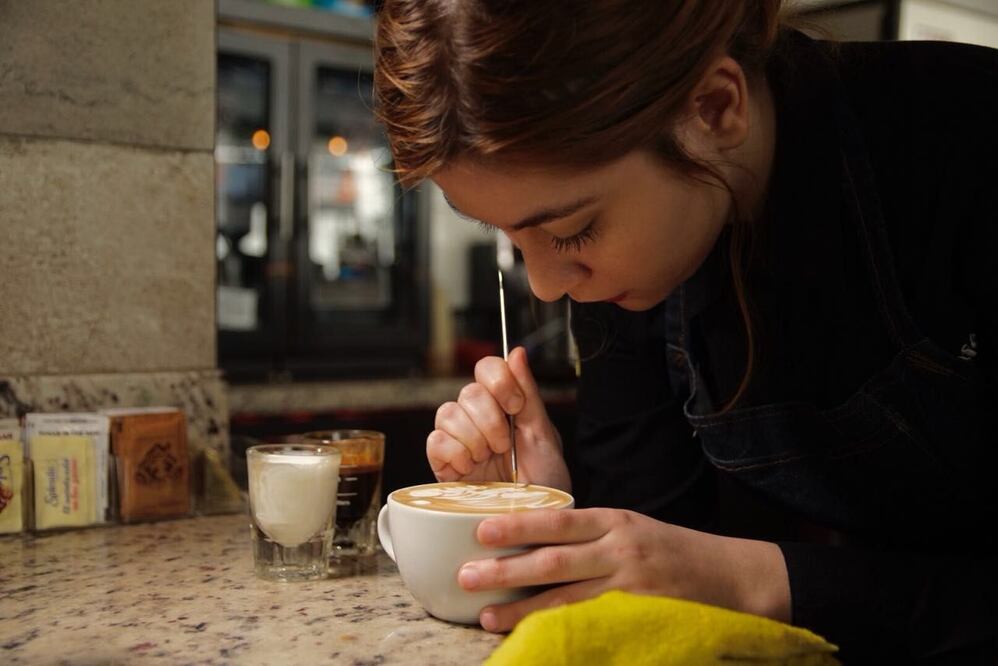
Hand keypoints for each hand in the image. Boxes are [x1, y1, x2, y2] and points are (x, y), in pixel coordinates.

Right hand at [427, 346, 570, 491]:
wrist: (534, 523)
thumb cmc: (545, 481)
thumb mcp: (544, 435)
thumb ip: (529, 393)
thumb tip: (517, 352)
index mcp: (504, 405)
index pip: (487, 368)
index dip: (499, 382)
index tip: (515, 407)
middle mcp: (478, 418)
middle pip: (467, 392)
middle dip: (491, 421)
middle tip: (504, 445)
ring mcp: (458, 440)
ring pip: (448, 414)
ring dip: (474, 439)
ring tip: (487, 460)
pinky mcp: (442, 463)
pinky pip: (436, 442)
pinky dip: (455, 454)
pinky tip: (470, 470)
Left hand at [456, 508, 790, 631]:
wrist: (732, 576)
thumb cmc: (673, 551)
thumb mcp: (632, 529)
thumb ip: (590, 536)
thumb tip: (534, 543)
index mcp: (615, 521)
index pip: (559, 521)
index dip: (519, 526)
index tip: (481, 529)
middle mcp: (620, 549)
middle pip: (554, 560)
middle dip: (506, 568)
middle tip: (466, 574)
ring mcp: (631, 588)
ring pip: (566, 599)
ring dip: (522, 609)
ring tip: (486, 615)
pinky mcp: (641, 617)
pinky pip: (593, 627)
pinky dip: (561, 632)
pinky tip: (536, 640)